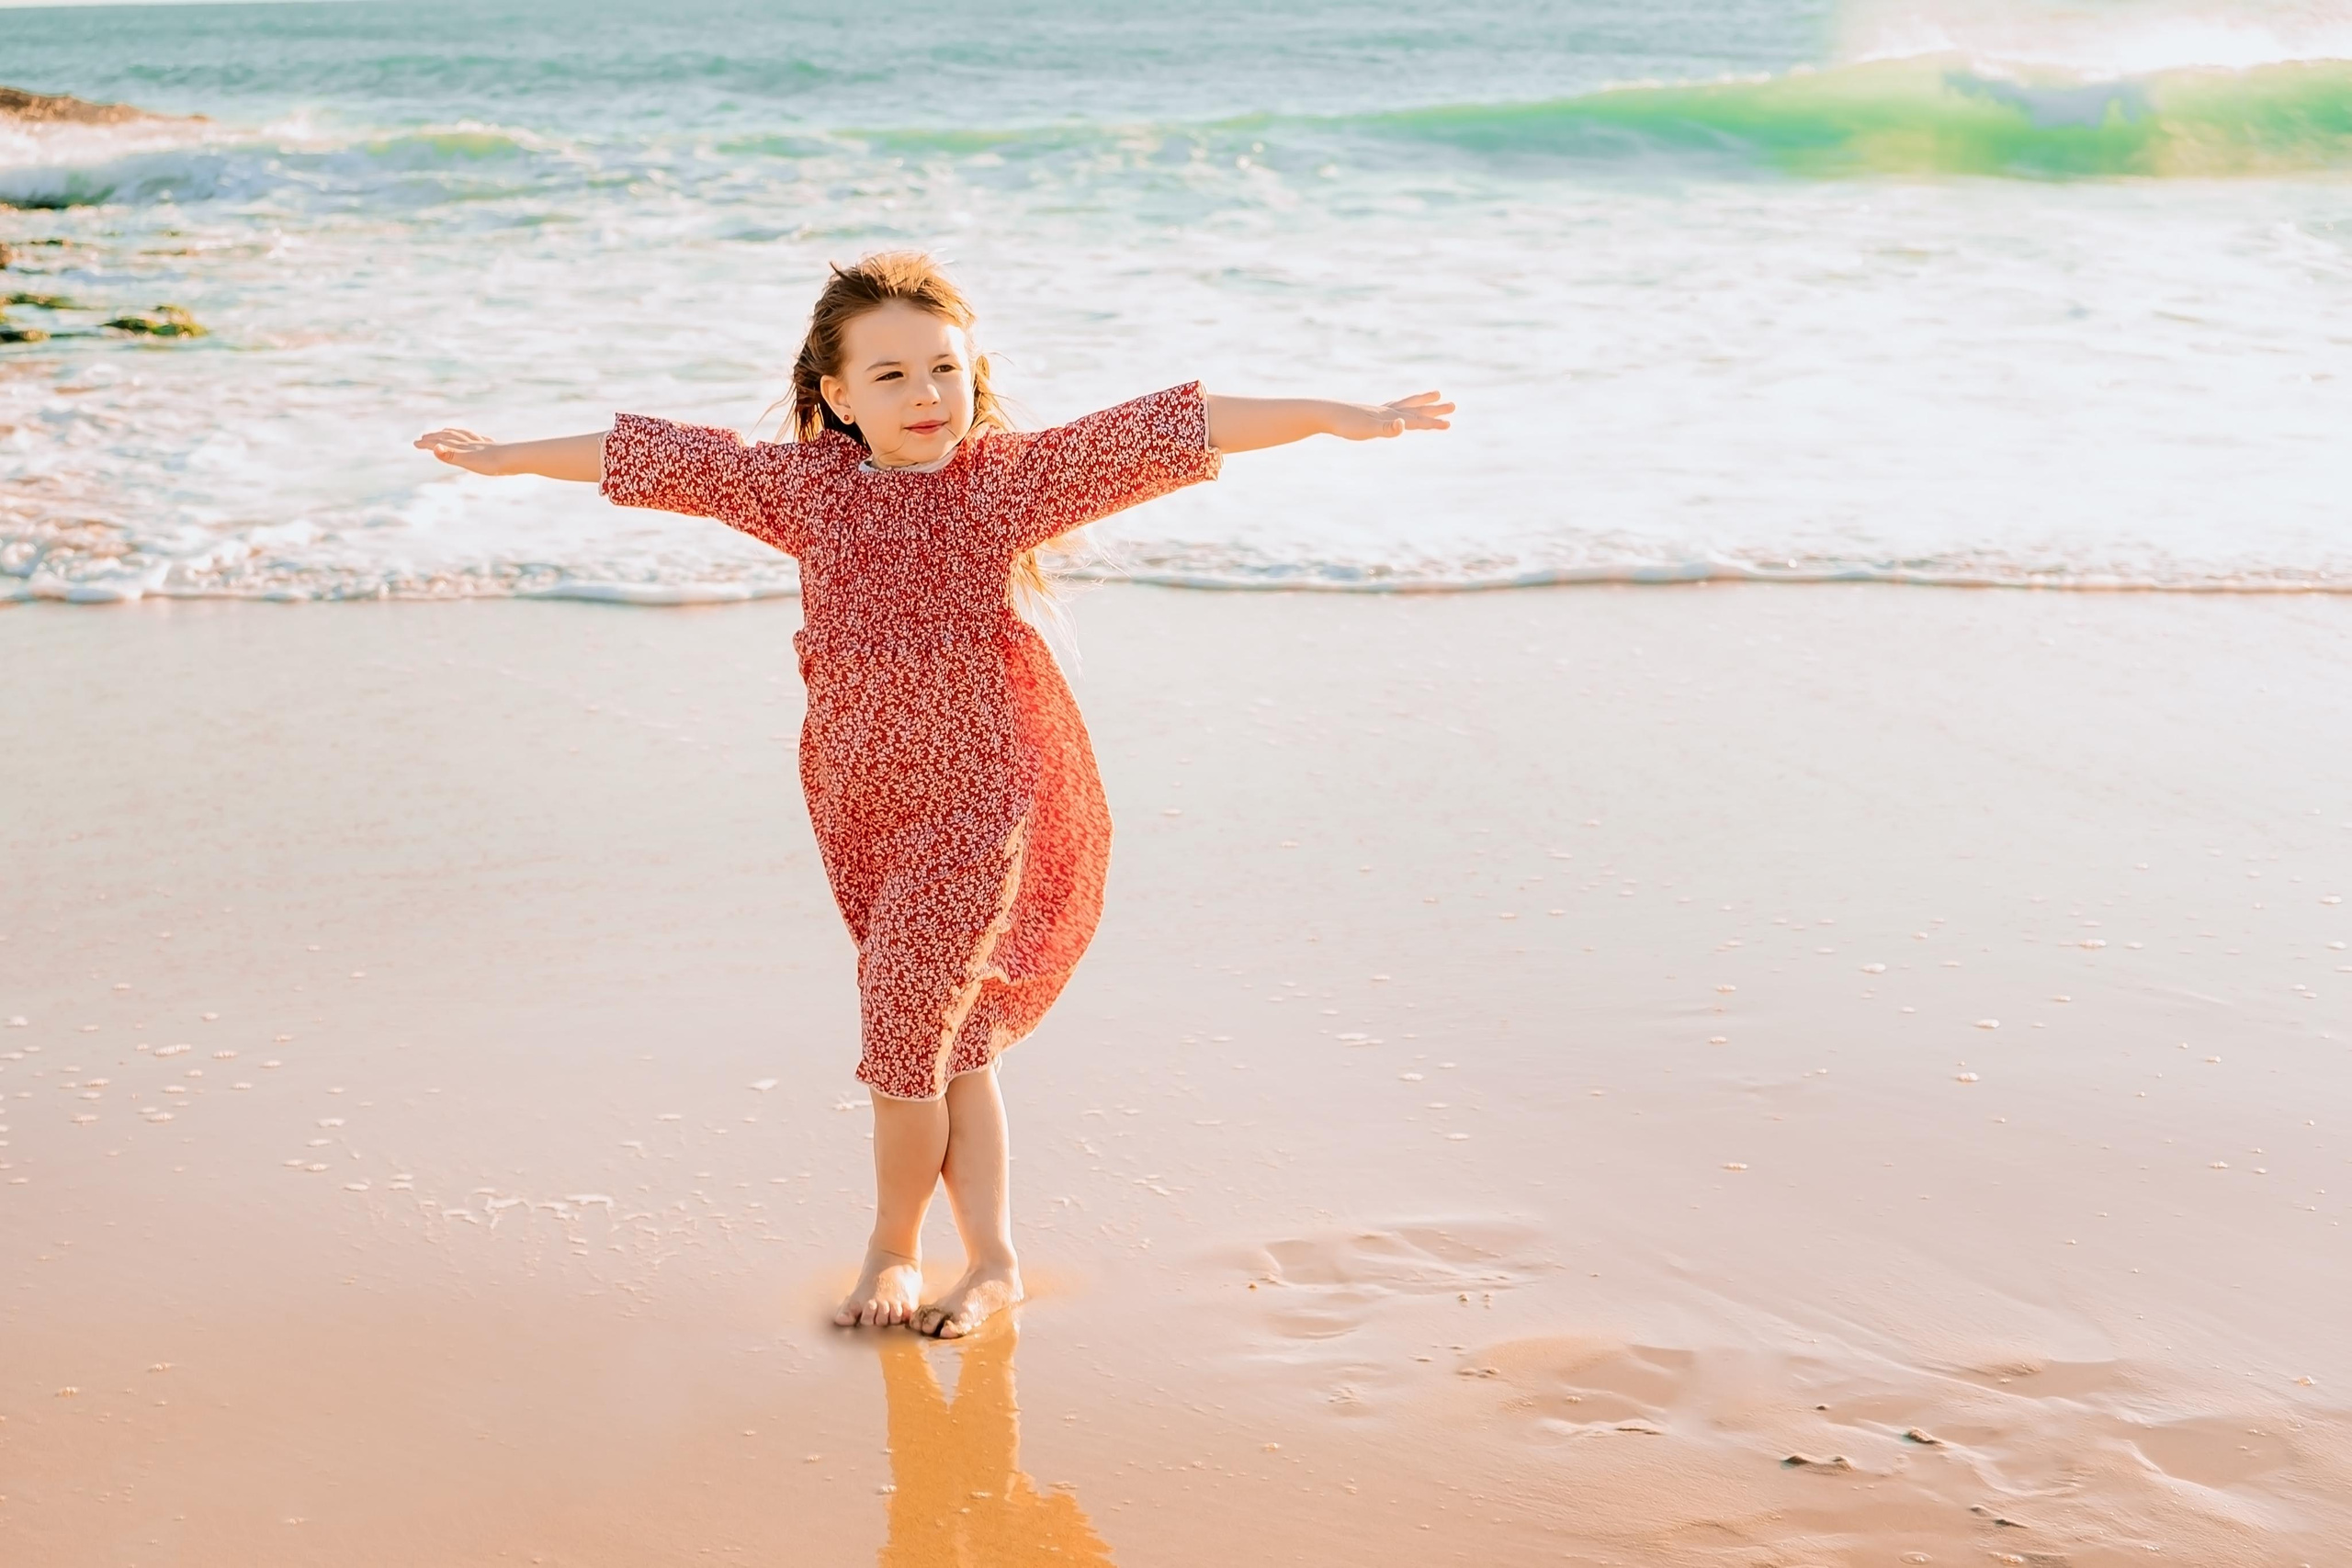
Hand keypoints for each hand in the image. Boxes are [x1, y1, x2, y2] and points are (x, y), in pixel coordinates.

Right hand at [413, 427, 506, 474]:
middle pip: (450, 437)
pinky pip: (479, 439)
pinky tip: (478, 438)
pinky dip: (473, 436)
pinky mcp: (494, 447)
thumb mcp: (468, 461)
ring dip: (451, 433)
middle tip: (424, 437)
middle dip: (435, 437)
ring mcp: (482, 444)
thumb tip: (433, 449)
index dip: (427, 444)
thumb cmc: (492, 463)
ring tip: (445, 431)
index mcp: (463, 447)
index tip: (415, 443)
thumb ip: (450, 456)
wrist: (517, 459)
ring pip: (463, 435)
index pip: (441, 443)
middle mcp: (471, 443)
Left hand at [1330, 391, 1453, 440]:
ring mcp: (1379, 411)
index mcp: (1391, 416)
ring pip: (1406, 405)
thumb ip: (1387, 429)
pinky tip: (1398, 412)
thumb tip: (1404, 425)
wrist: (1326, 414)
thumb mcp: (1368, 430)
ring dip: (1421, 402)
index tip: (1449, 424)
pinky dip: (1401, 408)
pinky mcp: (1370, 414)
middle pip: (1417, 409)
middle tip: (1453, 405)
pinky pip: (1392, 409)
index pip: (1417, 420)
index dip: (1433, 423)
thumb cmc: (1346, 424)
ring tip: (1433, 396)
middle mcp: (1388, 412)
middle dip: (1434, 409)